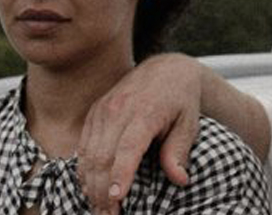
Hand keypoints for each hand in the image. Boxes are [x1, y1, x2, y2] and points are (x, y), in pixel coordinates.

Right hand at [78, 53, 202, 213]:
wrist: (166, 69)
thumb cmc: (181, 100)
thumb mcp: (189, 124)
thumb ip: (179, 151)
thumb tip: (180, 179)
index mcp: (144, 112)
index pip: (127, 148)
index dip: (120, 175)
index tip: (117, 198)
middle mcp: (118, 110)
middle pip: (103, 156)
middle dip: (102, 190)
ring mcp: (103, 110)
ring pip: (88, 154)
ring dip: (90, 185)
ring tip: (100, 208)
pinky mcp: (94, 113)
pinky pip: (83, 146)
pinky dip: (84, 170)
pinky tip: (91, 188)